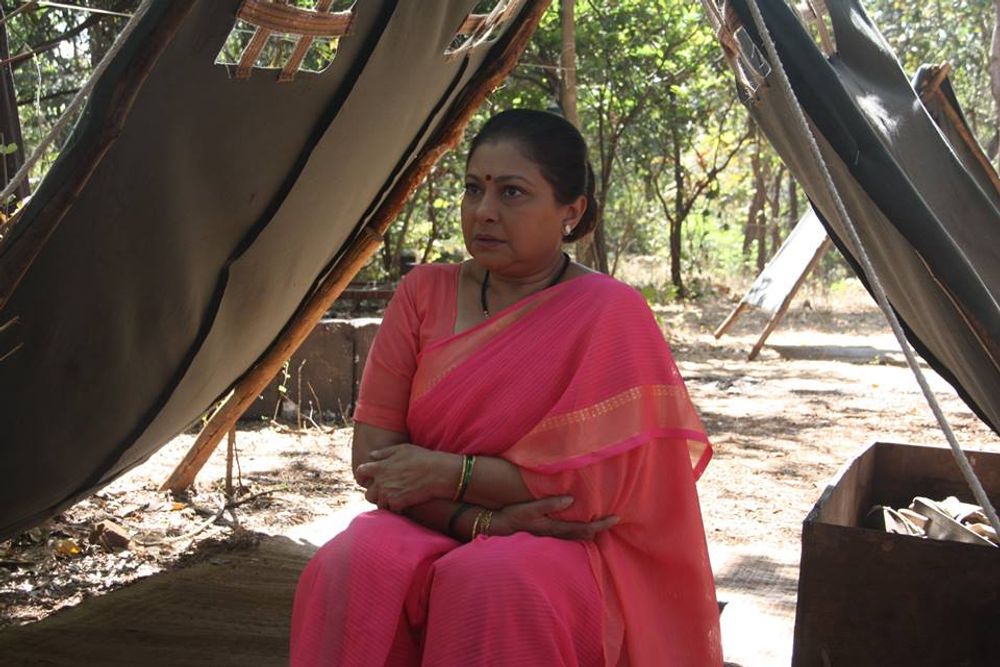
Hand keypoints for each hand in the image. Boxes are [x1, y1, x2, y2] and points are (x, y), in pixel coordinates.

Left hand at [356, 444, 458, 511]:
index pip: (360, 473)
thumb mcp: (402, 449)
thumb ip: (384, 453)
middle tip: (385, 491)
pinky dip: (396, 508)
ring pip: (379, 504)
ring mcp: (388, 494)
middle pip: (368, 494)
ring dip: (385, 502)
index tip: (366, 479)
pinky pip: (391, 510)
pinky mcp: (398, 504)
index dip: (362, 477)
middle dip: (375, 493)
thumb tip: (372, 455)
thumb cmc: (422, 458)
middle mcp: (381, 482)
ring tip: (396, 498)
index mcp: (380, 467)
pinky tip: (404, 503)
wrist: (438, 473)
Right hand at [491, 496, 618, 540]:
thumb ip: (549, 504)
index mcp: (557, 528)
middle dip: (600, 529)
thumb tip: (571, 499)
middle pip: (585, 535)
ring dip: (591, 531)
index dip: (602, 523)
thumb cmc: (513, 515)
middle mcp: (557, 536)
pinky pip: (569, 536)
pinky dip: (580, 532)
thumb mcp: (529, 508)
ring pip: (578, 538)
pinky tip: (582, 526)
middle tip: (615, 519)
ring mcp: (552, 538)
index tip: (617, 517)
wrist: (497, 527)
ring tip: (602, 522)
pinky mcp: (548, 536)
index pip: (585, 528)